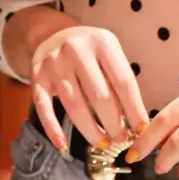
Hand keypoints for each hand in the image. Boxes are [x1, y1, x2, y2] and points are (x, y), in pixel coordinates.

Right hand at [26, 21, 148, 153]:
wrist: (52, 35)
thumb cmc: (89, 52)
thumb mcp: (108, 53)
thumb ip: (119, 80)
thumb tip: (135, 122)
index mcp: (102, 42)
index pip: (124, 83)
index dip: (134, 110)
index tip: (141, 130)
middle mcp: (76, 50)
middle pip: (100, 97)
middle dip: (114, 124)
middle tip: (122, 140)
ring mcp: (54, 64)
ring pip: (75, 106)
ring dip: (91, 131)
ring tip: (103, 144)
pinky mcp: (37, 77)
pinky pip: (43, 108)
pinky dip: (53, 129)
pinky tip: (63, 145)